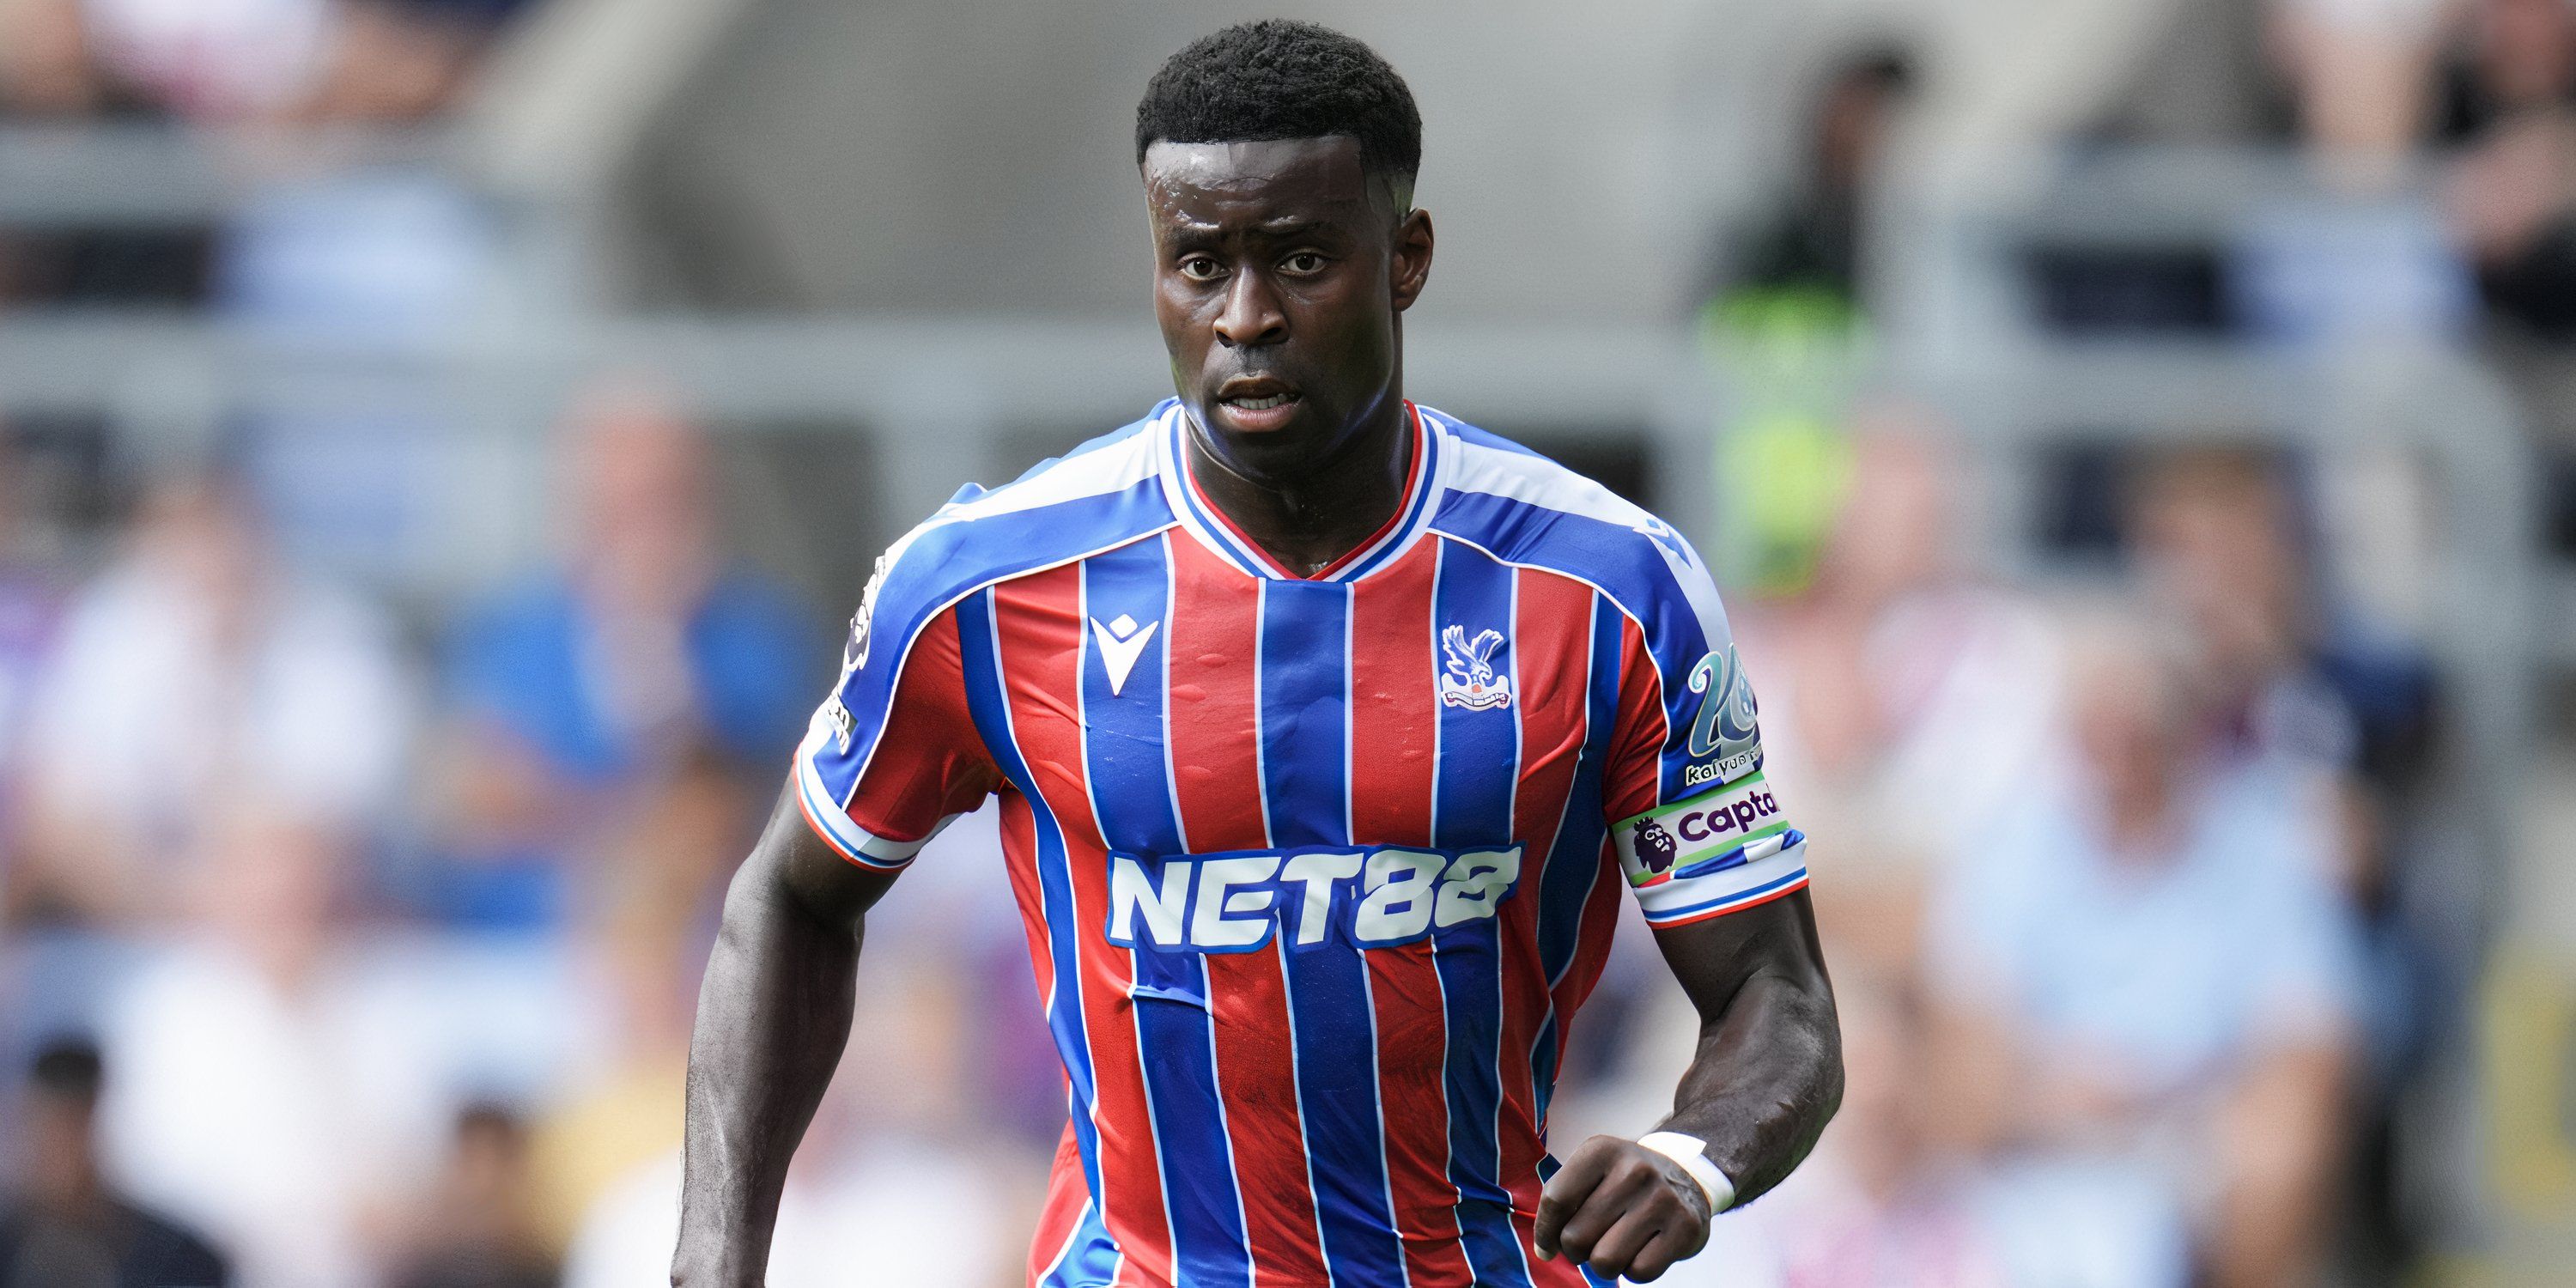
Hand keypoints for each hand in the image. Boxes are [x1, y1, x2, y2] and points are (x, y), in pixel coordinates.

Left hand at [1532, 1134, 1712, 1282]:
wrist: (1688, 1176)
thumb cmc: (1627, 1180)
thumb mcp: (1594, 1169)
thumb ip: (1563, 1201)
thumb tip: (1545, 1250)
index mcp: (1602, 1150)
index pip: (1555, 1200)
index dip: (1545, 1231)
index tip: (1548, 1245)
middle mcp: (1634, 1171)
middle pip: (1576, 1237)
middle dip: (1575, 1251)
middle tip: (1589, 1243)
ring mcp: (1662, 1200)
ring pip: (1605, 1261)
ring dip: (1602, 1265)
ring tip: (1613, 1248)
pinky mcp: (1684, 1228)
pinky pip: (1639, 1272)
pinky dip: (1633, 1271)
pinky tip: (1639, 1251)